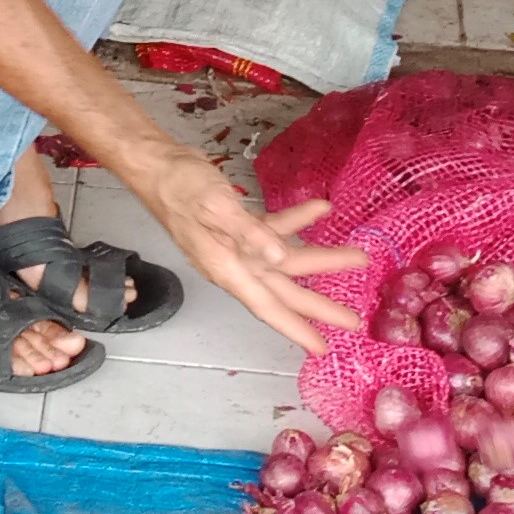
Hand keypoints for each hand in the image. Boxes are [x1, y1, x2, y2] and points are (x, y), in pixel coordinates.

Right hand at [132, 151, 365, 355]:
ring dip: (320, 259)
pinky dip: (297, 220)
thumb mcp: (216, 207)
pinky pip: (274, 228)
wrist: (157, 165)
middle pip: (284, 291)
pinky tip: (320, 209)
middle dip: (319, 305)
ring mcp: (238, 245)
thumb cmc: (180, 188)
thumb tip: (279, 257)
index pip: (268, 306)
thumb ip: (250, 232)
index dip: (295, 329)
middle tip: (353, 321)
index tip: (322, 348)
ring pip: (286, 260)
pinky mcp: (239, 224)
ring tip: (357, 258)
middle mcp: (235, 263)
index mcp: (227, 267)